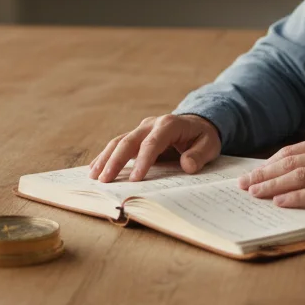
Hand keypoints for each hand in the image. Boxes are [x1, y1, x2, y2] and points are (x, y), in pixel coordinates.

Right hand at [89, 114, 221, 182]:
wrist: (197, 123)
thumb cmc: (203, 136)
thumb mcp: (209, 145)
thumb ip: (199, 155)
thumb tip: (187, 165)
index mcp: (169, 124)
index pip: (152, 143)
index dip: (142, 161)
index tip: (135, 179)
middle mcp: (151, 124)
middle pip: (129, 141)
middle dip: (115, 161)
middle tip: (105, 181)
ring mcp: (141, 129)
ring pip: (119, 141)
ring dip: (105, 158)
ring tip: (94, 176)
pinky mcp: (136, 136)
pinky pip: (118, 144)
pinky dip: (105, 156)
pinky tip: (95, 168)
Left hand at [236, 134, 304, 208]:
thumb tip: (292, 173)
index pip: (291, 152)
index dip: (268, 164)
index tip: (252, 173)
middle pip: (289, 163)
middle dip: (263, 174)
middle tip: (243, 185)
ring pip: (298, 176)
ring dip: (273, 185)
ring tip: (255, 193)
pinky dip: (296, 197)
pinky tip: (281, 202)